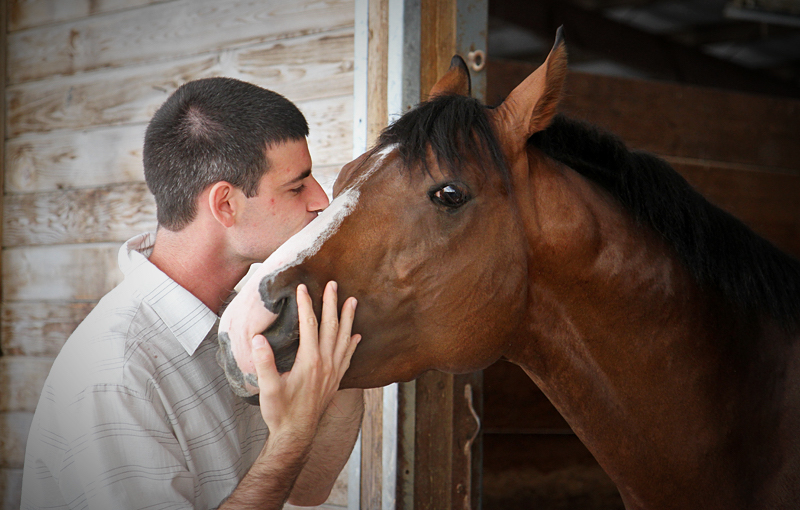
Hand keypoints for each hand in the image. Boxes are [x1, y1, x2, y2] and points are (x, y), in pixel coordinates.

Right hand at [250, 281, 359, 440]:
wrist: (296, 435)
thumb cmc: (280, 412)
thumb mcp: (268, 387)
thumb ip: (264, 362)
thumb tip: (258, 338)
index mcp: (310, 361)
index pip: (310, 326)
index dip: (306, 305)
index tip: (303, 288)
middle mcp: (326, 364)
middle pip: (332, 327)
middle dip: (332, 304)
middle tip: (333, 284)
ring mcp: (333, 373)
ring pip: (344, 339)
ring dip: (348, 319)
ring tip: (353, 301)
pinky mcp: (336, 381)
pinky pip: (348, 357)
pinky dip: (353, 344)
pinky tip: (357, 336)